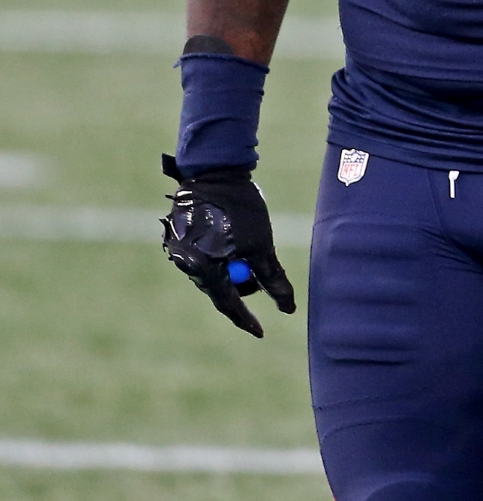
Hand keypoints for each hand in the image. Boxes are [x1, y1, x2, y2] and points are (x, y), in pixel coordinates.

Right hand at [160, 156, 295, 337]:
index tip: (260, 332)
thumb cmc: (241, 207)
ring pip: (212, 269)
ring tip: (245, 239)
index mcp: (201, 268)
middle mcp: (182, 262)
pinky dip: (221, 251)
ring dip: (231, 264)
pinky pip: (203, 253)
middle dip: (242, 282)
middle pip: (219, 287)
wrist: (215, 168)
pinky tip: (231, 231)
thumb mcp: (262, 245)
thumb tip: (288, 309)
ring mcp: (176, 248)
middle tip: (263, 271)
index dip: (245, 318)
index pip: (227, 303)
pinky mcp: (178, 235)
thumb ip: (272, 279)